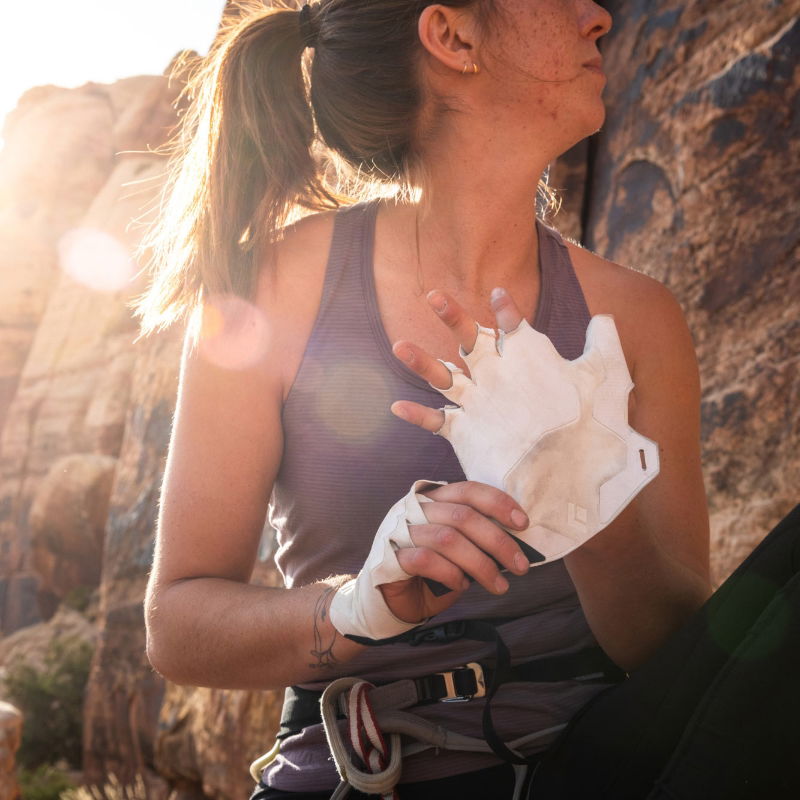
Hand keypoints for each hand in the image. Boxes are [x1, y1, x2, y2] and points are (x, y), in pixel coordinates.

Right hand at [379, 480, 530, 622]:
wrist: (396, 600)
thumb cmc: (434, 571)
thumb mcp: (461, 550)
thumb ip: (479, 539)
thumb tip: (516, 544)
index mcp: (434, 499)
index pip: (468, 490)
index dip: (497, 503)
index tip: (522, 523)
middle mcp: (415, 509)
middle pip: (463, 516)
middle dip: (498, 541)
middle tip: (522, 565)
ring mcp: (401, 531)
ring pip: (447, 539)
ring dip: (481, 564)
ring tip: (499, 585)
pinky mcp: (391, 557)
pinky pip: (426, 560)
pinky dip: (450, 574)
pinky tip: (461, 585)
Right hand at [389, 286, 659, 570]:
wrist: (576, 482)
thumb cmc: (595, 434)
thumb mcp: (607, 386)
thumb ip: (604, 348)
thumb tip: (603, 316)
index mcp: (528, 363)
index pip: (511, 328)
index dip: (506, 311)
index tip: (501, 295)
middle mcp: (499, 380)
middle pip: (469, 342)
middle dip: (452, 318)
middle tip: (434, 296)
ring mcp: (480, 407)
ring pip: (444, 377)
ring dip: (423, 362)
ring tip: (399, 345)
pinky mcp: (467, 435)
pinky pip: (437, 422)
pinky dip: (418, 415)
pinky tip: (399, 407)